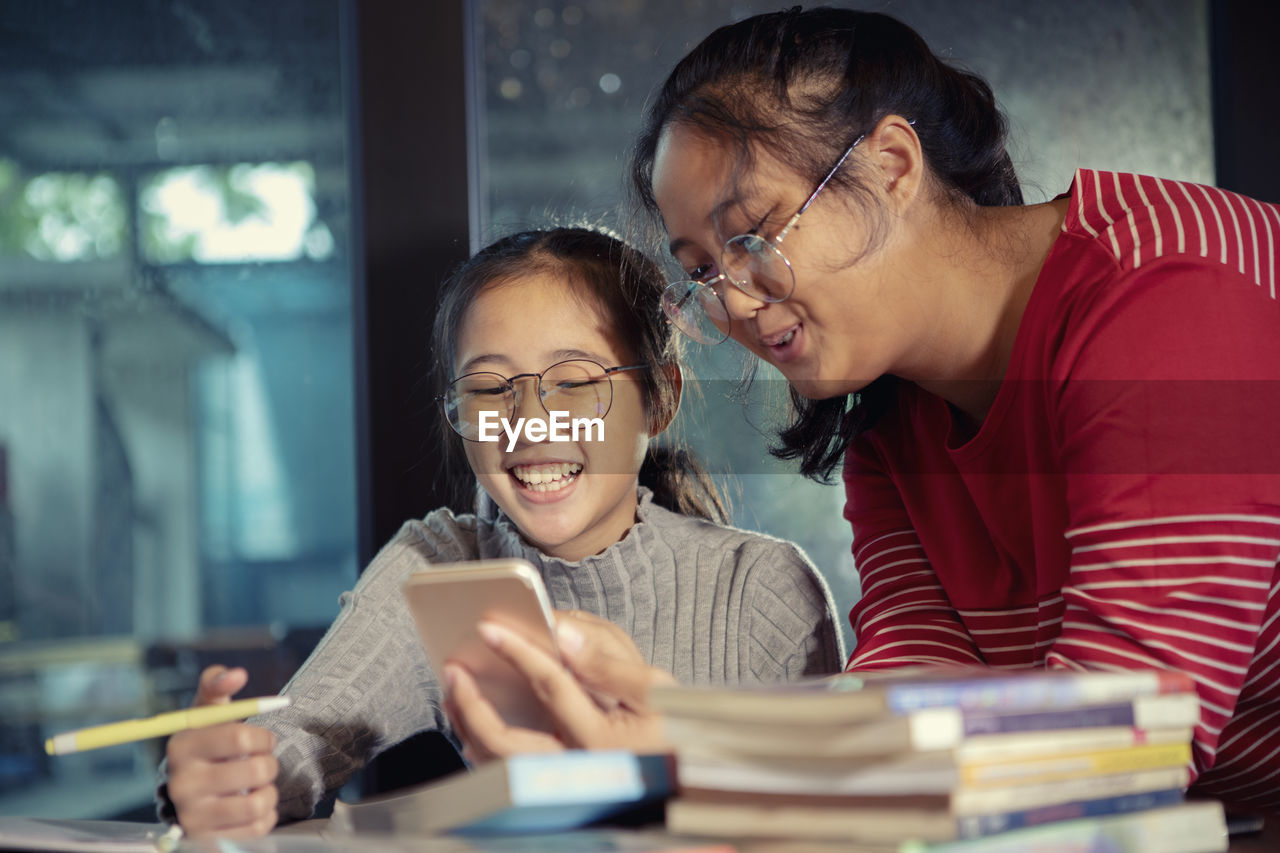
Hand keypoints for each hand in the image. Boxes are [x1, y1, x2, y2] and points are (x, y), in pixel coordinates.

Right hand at [165, 665, 279, 837]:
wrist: (191, 791)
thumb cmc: (207, 743)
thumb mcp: (208, 711)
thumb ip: (218, 685)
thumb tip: (236, 674)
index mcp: (182, 747)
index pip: (239, 737)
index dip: (263, 737)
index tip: (265, 740)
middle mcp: (181, 784)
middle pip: (255, 771)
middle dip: (269, 764)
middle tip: (262, 764)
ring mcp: (193, 816)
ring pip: (258, 803)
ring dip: (269, 792)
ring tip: (258, 786)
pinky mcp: (207, 840)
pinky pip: (256, 829)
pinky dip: (265, 815)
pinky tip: (252, 807)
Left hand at [444, 610, 674, 761]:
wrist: (682, 772)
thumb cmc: (672, 726)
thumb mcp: (655, 688)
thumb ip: (608, 662)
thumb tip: (563, 633)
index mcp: (601, 741)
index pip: (551, 687)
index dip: (519, 653)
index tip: (489, 629)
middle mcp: (575, 770)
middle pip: (507, 745)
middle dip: (472, 706)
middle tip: (453, 670)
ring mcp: (560, 784)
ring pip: (500, 765)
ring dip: (469, 727)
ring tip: (454, 690)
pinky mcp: (553, 787)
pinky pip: (506, 770)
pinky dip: (482, 744)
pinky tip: (472, 718)